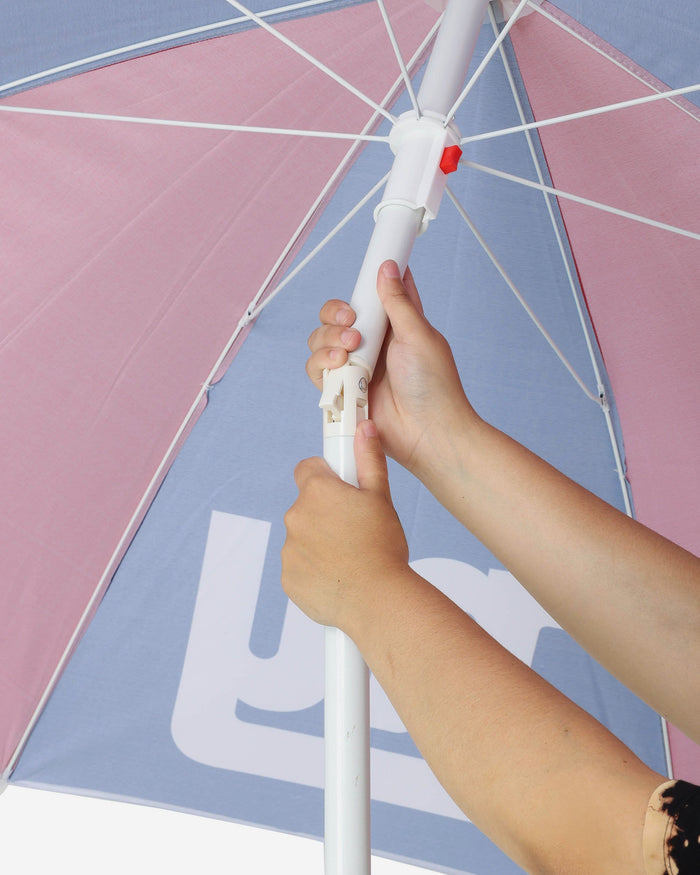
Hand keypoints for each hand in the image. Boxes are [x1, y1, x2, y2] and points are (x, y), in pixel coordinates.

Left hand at [282, 419, 409, 635]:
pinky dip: (315, 569)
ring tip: (351, 556)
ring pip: (303, 537)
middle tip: (355, 528)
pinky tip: (340, 575)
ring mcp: (288, 549)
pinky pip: (299, 566)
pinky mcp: (287, 578)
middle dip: (327, 513)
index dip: (326, 475)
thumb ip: (368, 459)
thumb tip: (364, 429)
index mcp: (317, 491)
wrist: (376, 601)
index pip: (308, 469)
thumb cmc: (382, 549)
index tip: (342, 488)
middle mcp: (295, 516)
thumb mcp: (381, 497)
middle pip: (307, 505)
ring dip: (320, 542)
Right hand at [305, 261, 476, 476]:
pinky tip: (338, 367)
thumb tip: (386, 267)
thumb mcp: (418, 335)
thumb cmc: (434, 387)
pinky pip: (317, 371)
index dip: (364, 283)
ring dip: (327, 339)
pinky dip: (321, 365)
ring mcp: (355, 367)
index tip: (364, 277)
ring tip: (348, 351)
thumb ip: (397, 302)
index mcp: (395, 325)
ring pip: (321, 341)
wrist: (428, 433)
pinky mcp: (342, 391)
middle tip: (351, 324)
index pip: (373, 294)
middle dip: (335, 315)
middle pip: (336, 316)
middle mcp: (372, 344)